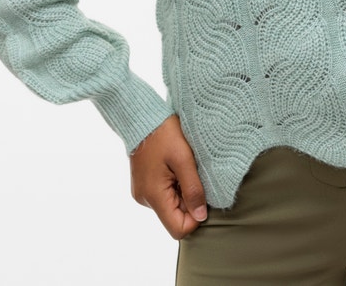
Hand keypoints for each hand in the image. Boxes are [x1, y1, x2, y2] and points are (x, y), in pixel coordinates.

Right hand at [130, 114, 207, 239]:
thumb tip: (201, 217)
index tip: (203, 196)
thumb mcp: (184, 159)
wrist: (142, 117)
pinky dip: (174, 186)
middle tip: (193, 175)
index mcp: (153, 196)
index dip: (195, 218)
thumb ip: (193, 189)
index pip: (178, 229)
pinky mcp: (143, 185)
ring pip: (170, 205)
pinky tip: (175, 167)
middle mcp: (145, 199)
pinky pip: (163, 195)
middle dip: (189, 201)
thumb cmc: (164, 134)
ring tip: (183, 168)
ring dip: (182, 192)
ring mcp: (142, 192)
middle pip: (175, 217)